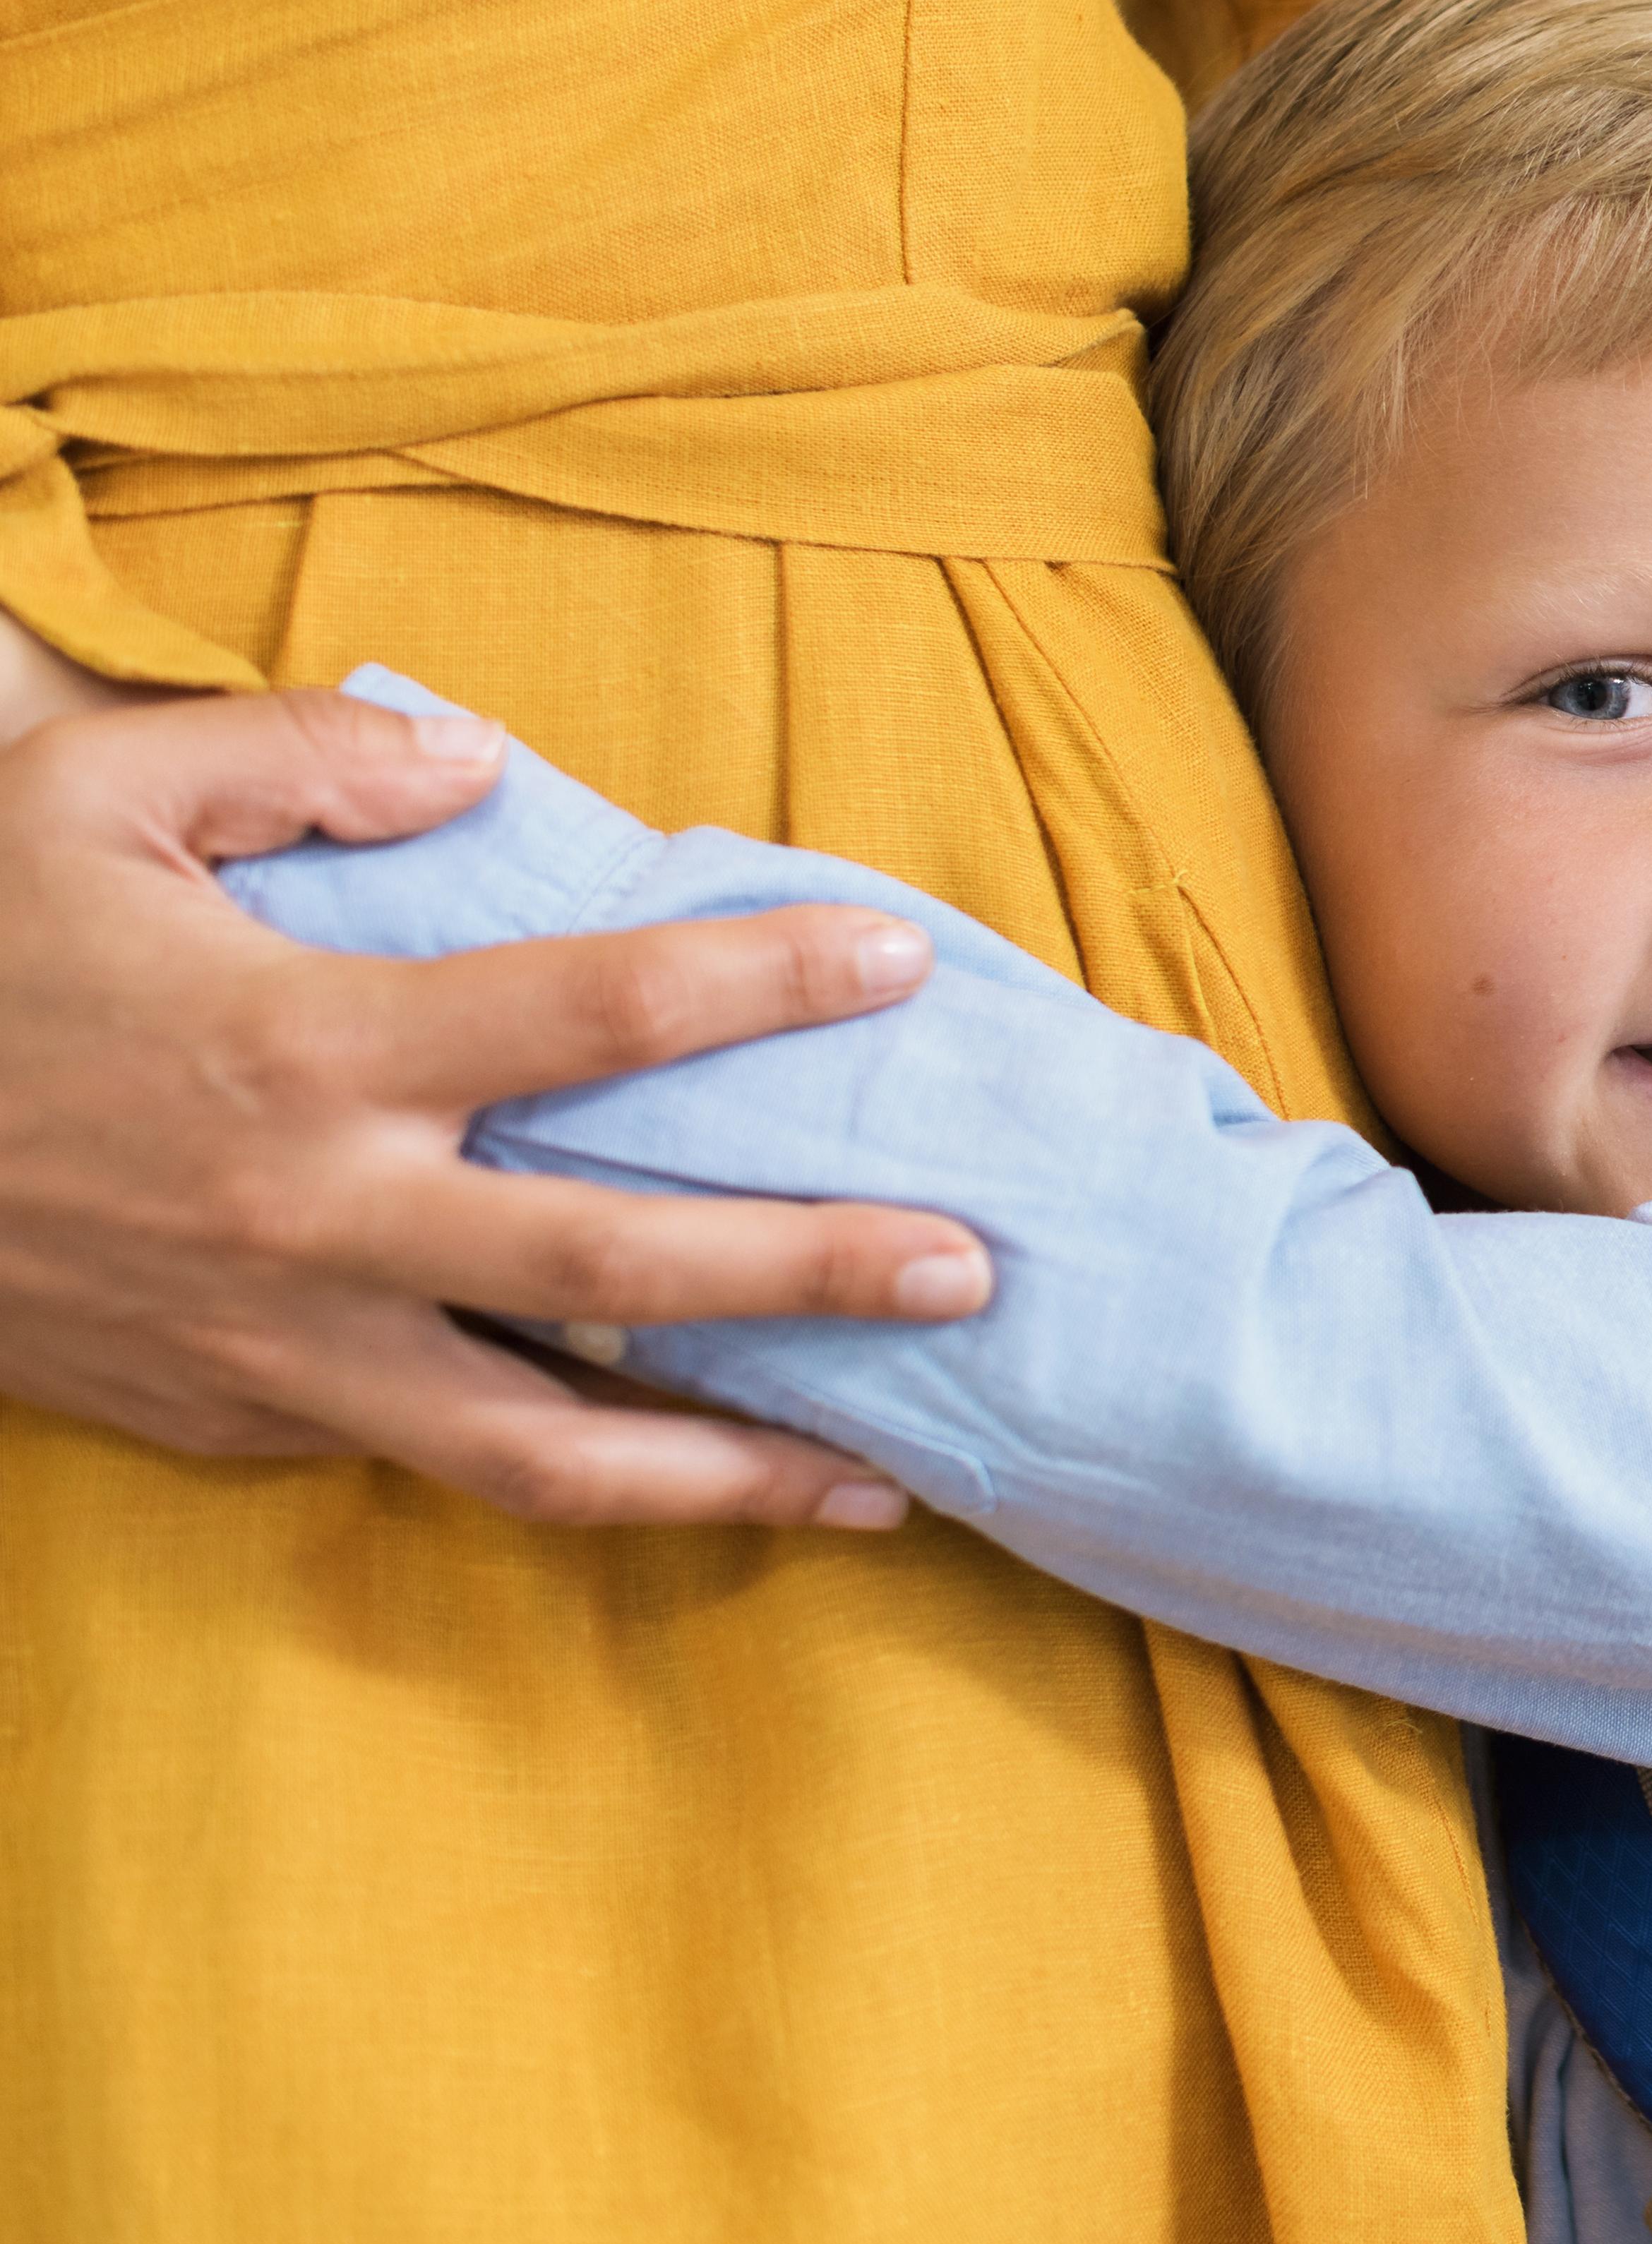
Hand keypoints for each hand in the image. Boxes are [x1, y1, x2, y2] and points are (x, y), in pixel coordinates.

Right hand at [0, 678, 998, 1527]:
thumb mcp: (80, 796)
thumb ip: (294, 757)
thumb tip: (480, 765)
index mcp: (305, 1051)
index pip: (591, 1016)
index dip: (758, 985)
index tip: (894, 964)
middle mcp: (318, 1225)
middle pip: (619, 1279)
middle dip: (812, 1276)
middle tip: (970, 1265)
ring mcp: (282, 1356)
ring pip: (548, 1456)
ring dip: (731, 1476)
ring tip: (887, 1486)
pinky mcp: (242, 1430)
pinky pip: (438, 1462)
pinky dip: (579, 1481)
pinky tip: (701, 1477)